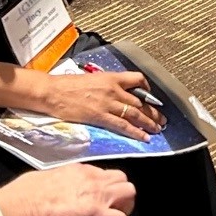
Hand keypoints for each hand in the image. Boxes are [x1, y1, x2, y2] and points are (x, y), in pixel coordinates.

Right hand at [0, 164, 135, 215]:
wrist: (18, 209)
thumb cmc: (21, 196)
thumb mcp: (41, 179)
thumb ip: (54, 183)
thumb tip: (51, 189)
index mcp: (77, 170)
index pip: (103, 174)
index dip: (104, 189)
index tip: (96, 201)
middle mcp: (90, 179)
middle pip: (122, 180)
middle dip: (121, 196)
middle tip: (110, 211)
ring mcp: (95, 195)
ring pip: (129, 194)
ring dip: (124, 208)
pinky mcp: (96, 214)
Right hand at [37, 69, 164, 139]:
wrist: (53, 92)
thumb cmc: (66, 85)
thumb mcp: (91, 79)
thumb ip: (105, 86)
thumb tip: (114, 94)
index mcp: (110, 77)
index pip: (137, 79)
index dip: (147, 89)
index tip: (151, 97)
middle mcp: (113, 89)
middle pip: (139, 100)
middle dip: (153, 111)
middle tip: (161, 119)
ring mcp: (108, 103)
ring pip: (135, 113)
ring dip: (148, 122)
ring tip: (157, 129)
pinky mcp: (100, 116)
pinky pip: (123, 125)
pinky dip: (135, 132)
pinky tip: (144, 137)